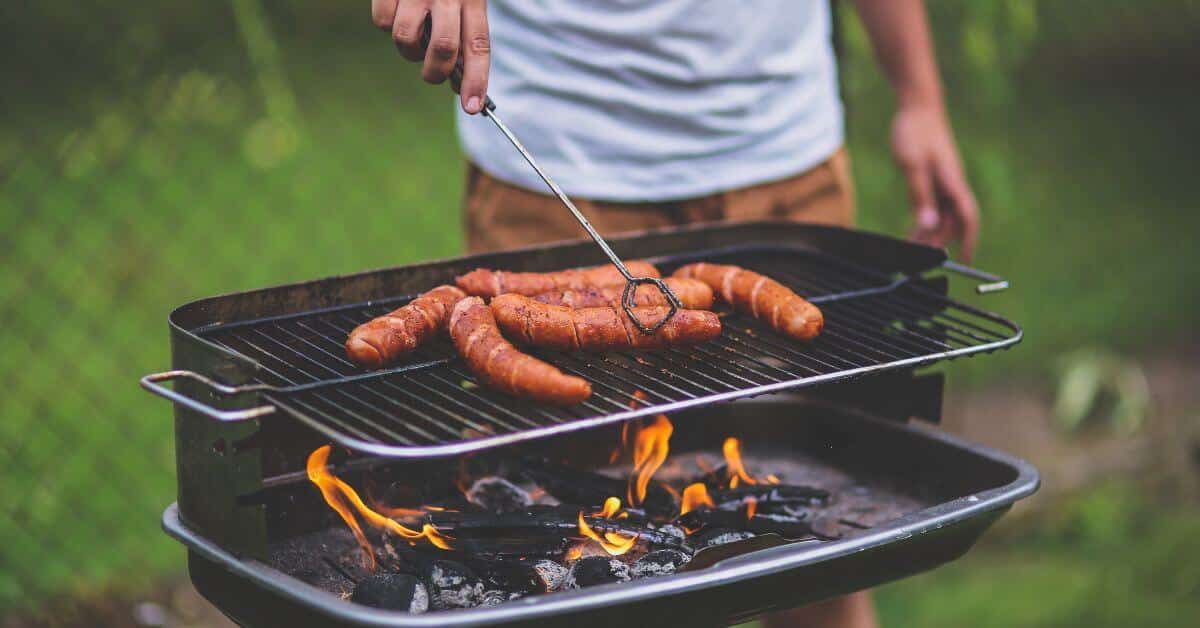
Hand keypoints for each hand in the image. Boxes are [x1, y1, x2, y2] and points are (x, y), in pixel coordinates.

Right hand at [371, 0, 490, 113]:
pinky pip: (382, 22)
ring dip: (407, 49)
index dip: (476, 79)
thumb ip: (462, 33)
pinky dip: (386, 23)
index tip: (473, 108)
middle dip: (435, 73)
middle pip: (443, 49)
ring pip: (407, 40)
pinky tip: (395, 7)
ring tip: (413, 32)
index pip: (478, 45)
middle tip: (432, 74)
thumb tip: (457, 81)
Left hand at [891, 104, 979, 260]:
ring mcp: (945, 181)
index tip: (964, 261)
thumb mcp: (912, 165)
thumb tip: (929, 225)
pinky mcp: (935, 178)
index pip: (967, 218)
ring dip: (931, 233)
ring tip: (912, 248)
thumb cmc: (915, 132)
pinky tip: (914, 229)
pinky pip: (934, 205)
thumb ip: (920, 195)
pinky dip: (926, 219)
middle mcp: (953, 185)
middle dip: (940, 243)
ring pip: (943, 215)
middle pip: (953, 222)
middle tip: (920, 260)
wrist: (918, 106)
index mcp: (952, 182)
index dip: (968, 241)